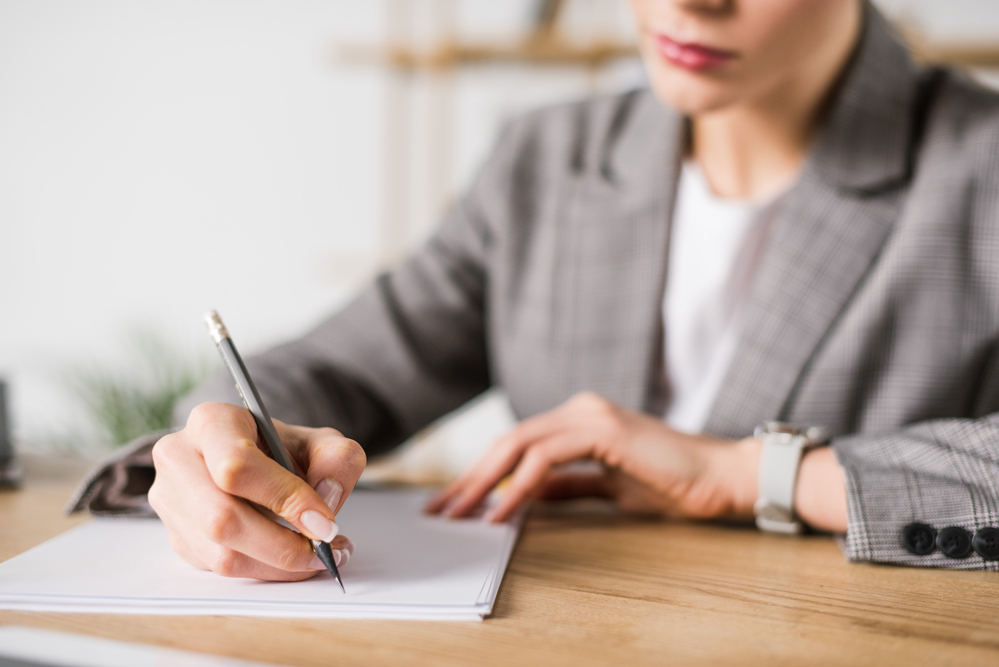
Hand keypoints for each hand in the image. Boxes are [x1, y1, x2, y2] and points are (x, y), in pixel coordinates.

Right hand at [149, 402, 365, 580]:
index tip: (324, 523)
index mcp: (212, 421)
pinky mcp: (177, 537)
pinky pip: (220, 569)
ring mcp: (170, 501)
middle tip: (324, 550)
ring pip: (220, 554)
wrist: (253, 458)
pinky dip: (265, 571)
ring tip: (318, 556)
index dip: (284, 498)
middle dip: (282, 545)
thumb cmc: (281, 448)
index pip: (236, 466)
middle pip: (221, 518)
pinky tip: (293, 559)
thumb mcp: (319, 441)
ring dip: (277, 566)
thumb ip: (336, 461)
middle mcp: (178, 458)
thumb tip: (326, 501)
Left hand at [426, 392, 759, 521]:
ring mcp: (590, 415)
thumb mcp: (606, 488)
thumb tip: (523, 498)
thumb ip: (566, 488)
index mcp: (578, 420)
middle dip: (470, 478)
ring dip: (484, 482)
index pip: (516, 445)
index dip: (480, 474)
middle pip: (508, 442)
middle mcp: (579, 409)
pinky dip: (520, 485)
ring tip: (460, 513)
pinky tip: (502, 510)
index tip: (454, 503)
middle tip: (440, 510)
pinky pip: (547, 457)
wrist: (723, 477)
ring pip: (519, 444)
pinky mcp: (604, 429)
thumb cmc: (672, 483)